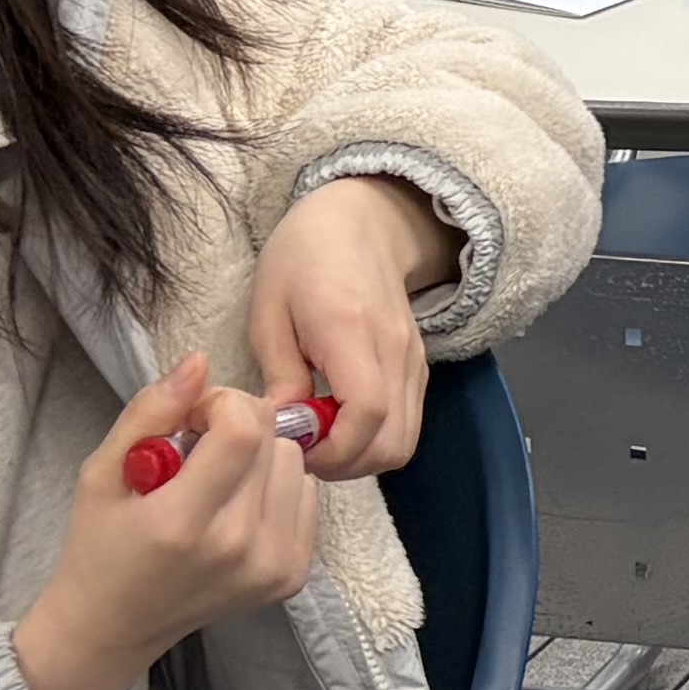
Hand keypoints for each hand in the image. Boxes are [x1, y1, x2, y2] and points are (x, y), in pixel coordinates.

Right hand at [13, 358, 321, 689]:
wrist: (115, 626)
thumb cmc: (100, 546)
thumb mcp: (102, 472)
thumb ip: (150, 412)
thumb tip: (200, 363)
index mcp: (184, 524)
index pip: (244, 431)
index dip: (222, 404)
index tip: (192, 417)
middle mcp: (239, 549)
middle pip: (274, 442)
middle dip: (239, 426)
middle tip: (199, 448)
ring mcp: (271, 567)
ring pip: (297, 465)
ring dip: (261, 458)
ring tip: (215, 482)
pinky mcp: (292, 576)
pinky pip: (307, 497)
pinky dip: (276, 489)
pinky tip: (236, 509)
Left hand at [252, 174, 450, 479]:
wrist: (362, 223)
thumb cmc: (300, 259)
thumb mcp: (269, 310)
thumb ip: (279, 372)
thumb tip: (283, 429)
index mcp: (350, 329)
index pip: (367, 412)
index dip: (333, 450)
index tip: (294, 450)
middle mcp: (395, 351)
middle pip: (394, 441)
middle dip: (346, 465)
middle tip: (302, 453)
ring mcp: (414, 362)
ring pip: (405, 442)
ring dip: (360, 458)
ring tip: (319, 441)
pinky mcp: (419, 369)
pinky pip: (407, 425)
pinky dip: (374, 440)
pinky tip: (339, 424)